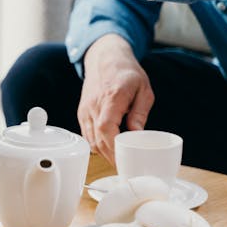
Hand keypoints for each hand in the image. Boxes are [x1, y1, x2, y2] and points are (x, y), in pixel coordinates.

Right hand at [78, 34, 154, 163]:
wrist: (105, 58)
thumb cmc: (126, 72)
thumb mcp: (143, 90)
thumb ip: (140, 113)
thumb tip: (137, 135)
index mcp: (111, 97)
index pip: (105, 127)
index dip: (113, 146)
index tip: (124, 159)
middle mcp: (94, 104)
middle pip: (97, 138)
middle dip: (111, 156)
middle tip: (126, 169)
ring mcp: (85, 109)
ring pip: (90, 139)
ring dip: (103, 152)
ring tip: (118, 161)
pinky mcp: (82, 112)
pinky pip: (86, 134)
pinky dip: (96, 144)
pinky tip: (108, 149)